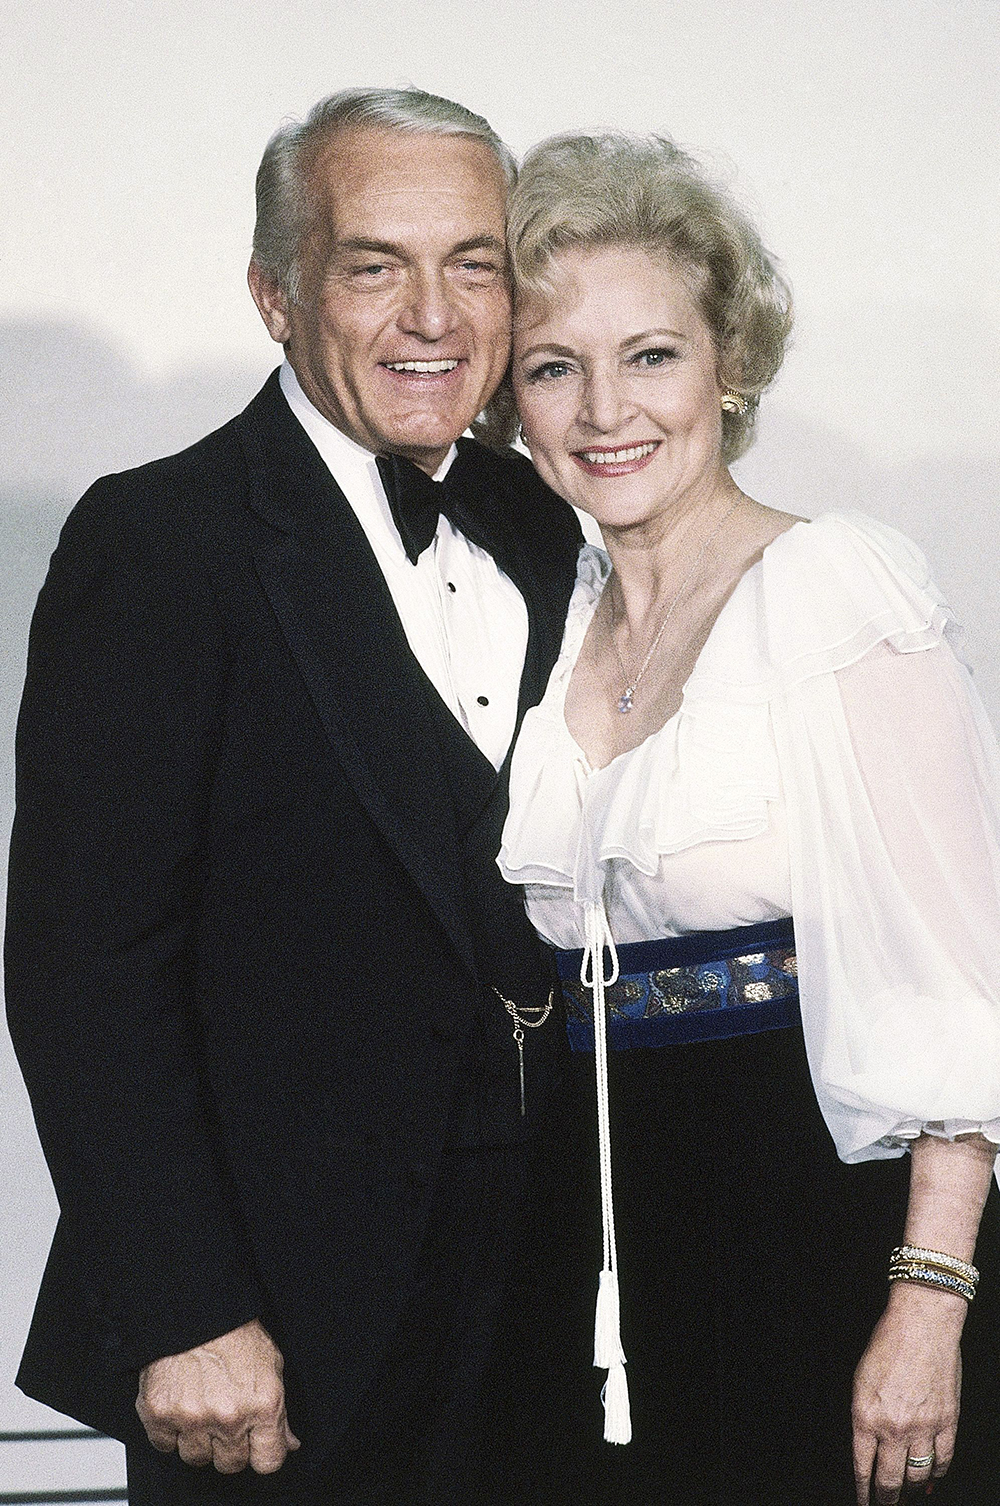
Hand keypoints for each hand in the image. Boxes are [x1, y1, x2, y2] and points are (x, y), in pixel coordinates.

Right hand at [136, 1319, 299, 1473]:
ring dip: (198, 1438)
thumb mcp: (270, 1364)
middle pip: (230, 1464)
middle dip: (229, 1446)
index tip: (256, 1444)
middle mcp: (229, 1417)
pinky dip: (169, 1430)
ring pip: (196, 1458)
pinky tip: (179, 1405)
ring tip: (201, 1406)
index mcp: (262, 1405)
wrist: (194, 1306)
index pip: (268, 1462)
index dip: (262, 1453)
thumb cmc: (235, 1330)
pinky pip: (164, 1445)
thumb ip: (280, 1410)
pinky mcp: (159, 1414)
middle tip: (225, 1418)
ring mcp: (192, 1418)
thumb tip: (289, 1441)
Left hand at [852, 1285, 964, 1504]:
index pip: (863, 1467)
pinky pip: (943, 1460)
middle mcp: (894, 1427)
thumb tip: (870, 1447)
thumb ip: (863, 1416)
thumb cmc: (887, 1345)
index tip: (864, 1502)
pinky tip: (931, 1479)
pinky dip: (937, 1474)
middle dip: (887, 1500)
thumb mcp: (860, 1381)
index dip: (864, 1491)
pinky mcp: (947, 1421)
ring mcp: (923, 1427)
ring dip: (912, 1492)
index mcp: (866, 1416)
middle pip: (891, 1480)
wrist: (922, 1325)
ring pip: (918, 1476)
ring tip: (908, 1498)